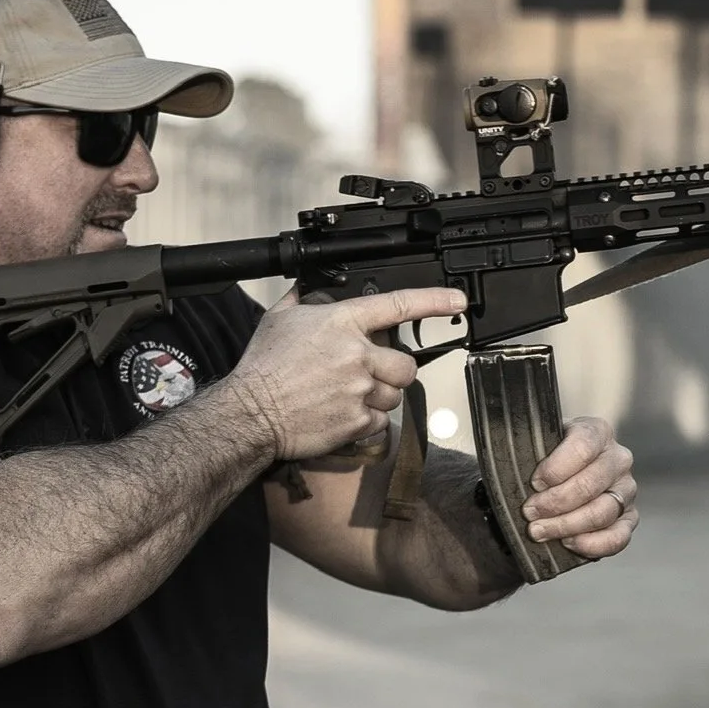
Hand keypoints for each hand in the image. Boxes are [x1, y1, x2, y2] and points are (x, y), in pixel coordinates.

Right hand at [226, 286, 466, 461]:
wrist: (251, 414)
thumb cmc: (263, 367)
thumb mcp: (280, 319)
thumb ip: (304, 299)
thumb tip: (311, 285)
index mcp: (342, 323)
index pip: (398, 305)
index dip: (434, 300)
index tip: (456, 300)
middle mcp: (357, 355)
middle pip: (407, 364)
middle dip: (395, 370)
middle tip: (371, 374)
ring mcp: (360, 390)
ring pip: (395, 395)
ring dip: (379, 397)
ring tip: (348, 396)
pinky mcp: (358, 422)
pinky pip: (382, 422)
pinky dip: (368, 422)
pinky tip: (343, 414)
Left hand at [520, 417, 636, 559]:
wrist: (560, 475)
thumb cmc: (546, 457)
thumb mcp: (539, 442)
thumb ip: (530, 447)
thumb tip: (514, 466)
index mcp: (598, 432)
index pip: (582, 448)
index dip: (556, 469)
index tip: (534, 483)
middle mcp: (618, 459)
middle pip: (589, 484)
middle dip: (554, 503)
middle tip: (529, 512)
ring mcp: (626, 490)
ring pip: (601, 512)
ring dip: (566, 525)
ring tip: (540, 531)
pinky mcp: (628, 518)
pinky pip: (618, 536)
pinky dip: (593, 544)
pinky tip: (568, 543)